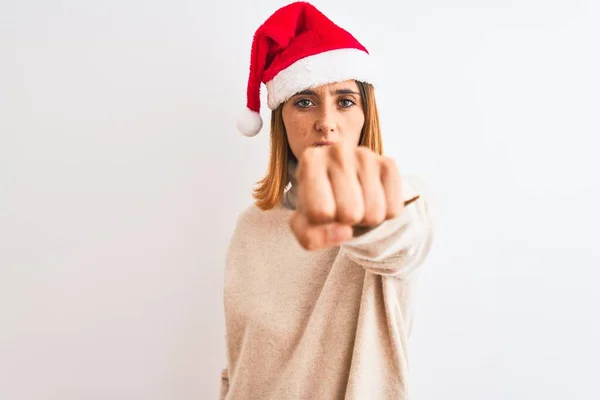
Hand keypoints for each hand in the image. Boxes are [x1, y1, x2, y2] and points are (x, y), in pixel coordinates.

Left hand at [290, 143, 404, 250]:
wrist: (341, 186)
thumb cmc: (318, 204)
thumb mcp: (304, 225)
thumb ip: (311, 238)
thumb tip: (345, 232)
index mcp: (311, 160)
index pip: (320, 211)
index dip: (322, 222)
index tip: (320, 209)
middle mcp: (338, 150)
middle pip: (350, 213)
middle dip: (346, 221)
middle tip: (340, 208)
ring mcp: (366, 155)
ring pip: (374, 213)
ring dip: (365, 219)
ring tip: (355, 203)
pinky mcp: (389, 164)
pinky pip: (394, 209)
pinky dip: (384, 214)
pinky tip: (371, 199)